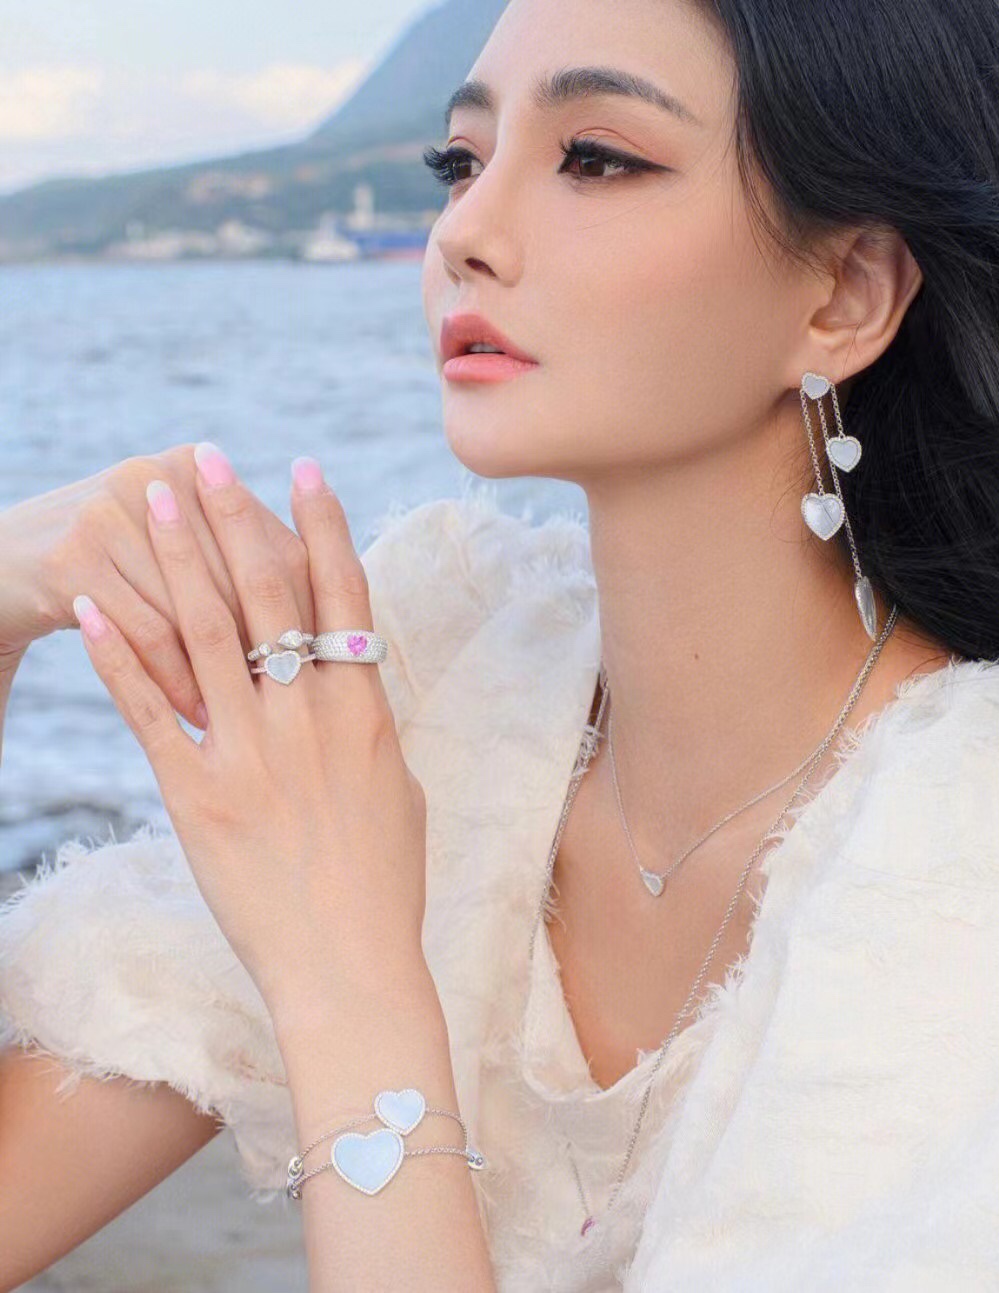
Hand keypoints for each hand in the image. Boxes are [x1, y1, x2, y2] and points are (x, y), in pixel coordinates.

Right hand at [0, 443, 312, 724]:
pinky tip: (196, 714)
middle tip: (304, 702)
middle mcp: (157, 477)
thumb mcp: (177, 547)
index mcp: (194, 467)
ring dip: (224, 673)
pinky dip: (175, 680)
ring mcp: (112, 514)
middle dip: (272, 645)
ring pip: (195, 609)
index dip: (308, 608)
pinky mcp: (76, 560)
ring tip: (250, 721)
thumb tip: (343, 616)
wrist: (6, 563)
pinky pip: (148, 633)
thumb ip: (245, 560)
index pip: (278, 545)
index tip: (332, 666)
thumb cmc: (122, 569)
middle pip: (241, 576)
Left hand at [71, 448, 429, 1025]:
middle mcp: (306, 718)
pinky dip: (117, 657)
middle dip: (236, 518)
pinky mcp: (194, 795)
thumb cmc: (384, 881)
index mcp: (364, 711)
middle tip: (207, 458)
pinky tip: (92, 609)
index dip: (322, 526)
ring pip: (204, 632)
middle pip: (266, 594)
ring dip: (175, 559)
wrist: (348, 966)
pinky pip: (150, 712)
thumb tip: (349, 680)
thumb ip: (366, 723)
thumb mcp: (395, 787)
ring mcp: (248, 753)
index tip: (304, 470)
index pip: (343, 595)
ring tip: (150, 499)